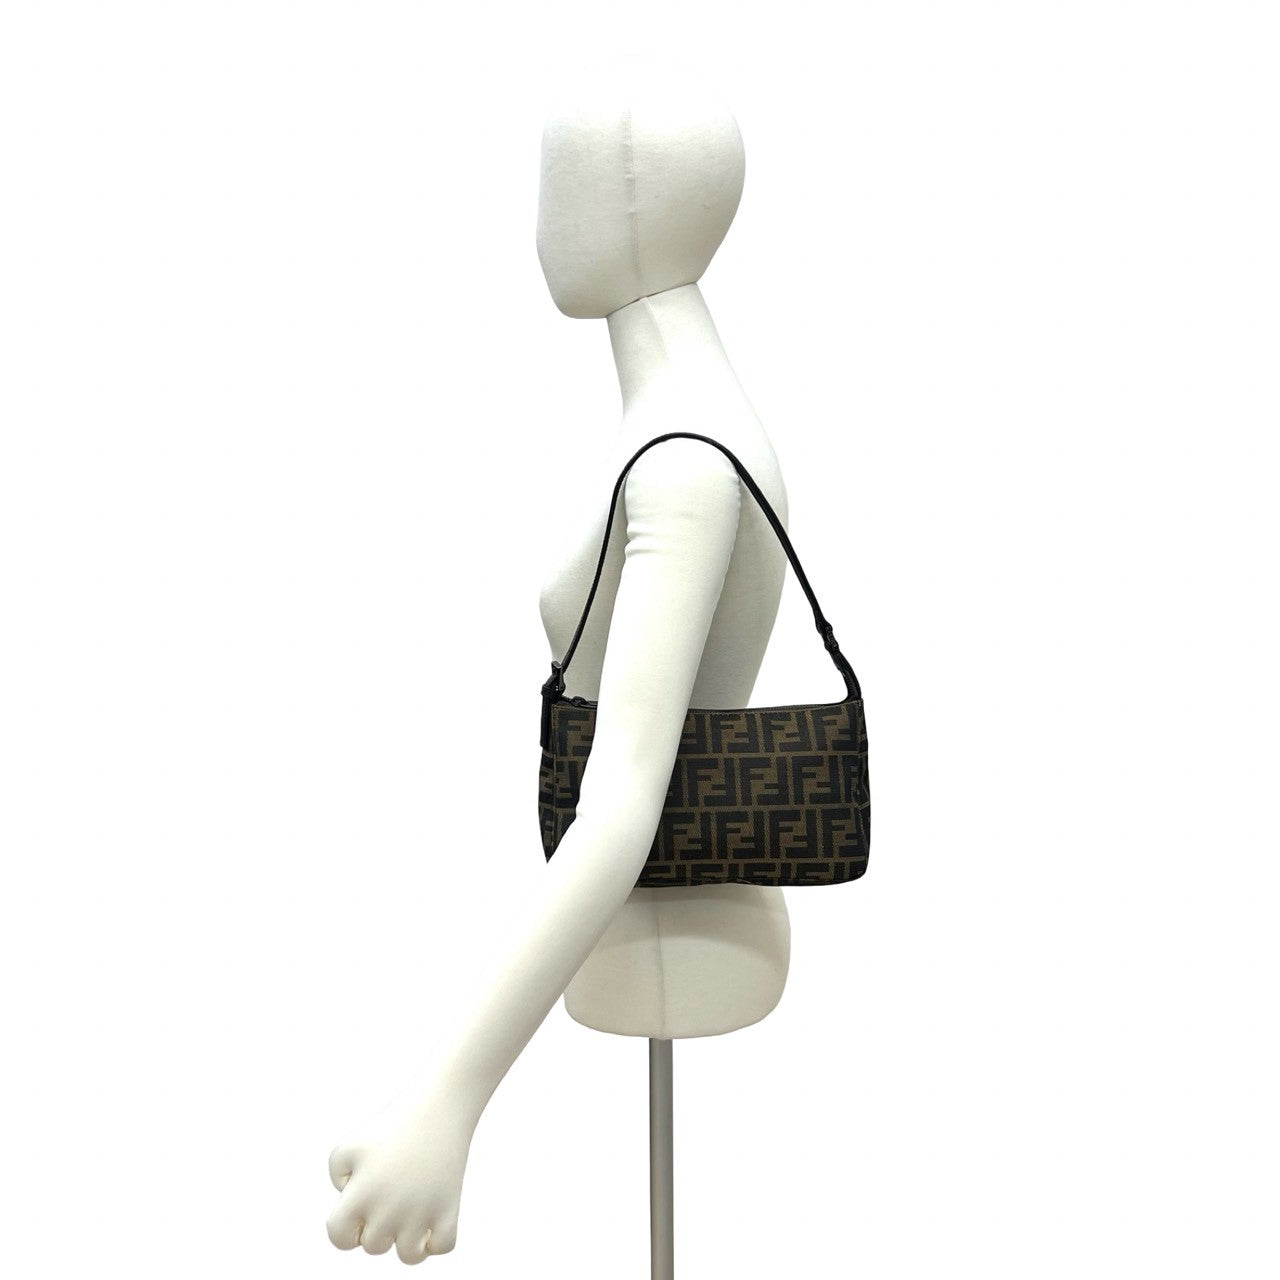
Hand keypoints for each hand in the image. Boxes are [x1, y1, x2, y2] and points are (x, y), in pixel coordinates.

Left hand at [326, 1081, 478, 1263]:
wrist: (438, 1104)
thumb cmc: (391, 1126)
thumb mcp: (349, 1146)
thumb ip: (338, 1180)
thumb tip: (353, 1209)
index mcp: (361, 1194)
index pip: (339, 1238)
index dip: (347, 1226)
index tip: (360, 1206)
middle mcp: (389, 1210)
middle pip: (375, 1246)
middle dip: (379, 1225)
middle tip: (392, 1191)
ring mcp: (422, 1212)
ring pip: (408, 1256)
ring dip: (407, 1239)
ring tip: (411, 1211)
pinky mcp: (450, 1208)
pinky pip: (443, 1247)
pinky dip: (437, 1240)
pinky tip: (433, 1218)